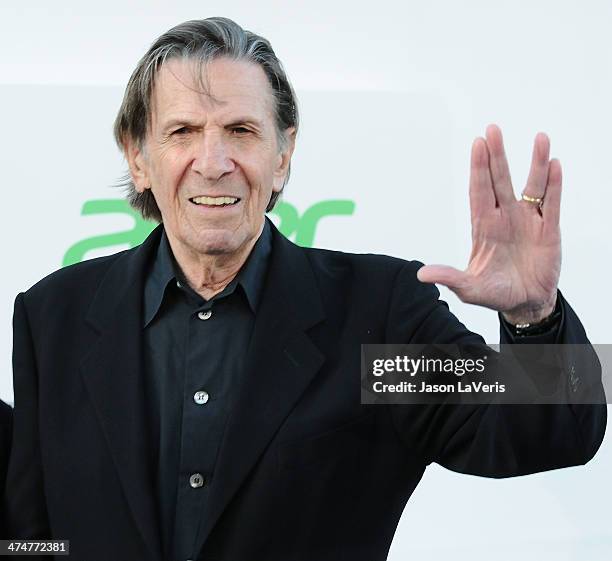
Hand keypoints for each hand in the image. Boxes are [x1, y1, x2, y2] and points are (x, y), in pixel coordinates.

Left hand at [417, 124, 560, 324]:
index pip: (479, 191)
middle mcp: (505, 217)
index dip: (478, 168)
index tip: (477, 144)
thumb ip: (449, 278)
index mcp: (484, 226)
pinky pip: (553, 203)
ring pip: (532, 186)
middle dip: (497, 156)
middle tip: (493, 129)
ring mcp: (528, 221)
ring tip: (540, 138)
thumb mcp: (469, 288)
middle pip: (501, 180)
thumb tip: (421, 274)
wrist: (525, 303)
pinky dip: (554, 185)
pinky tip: (555, 164)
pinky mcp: (549, 231)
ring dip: (535, 163)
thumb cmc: (495, 292)